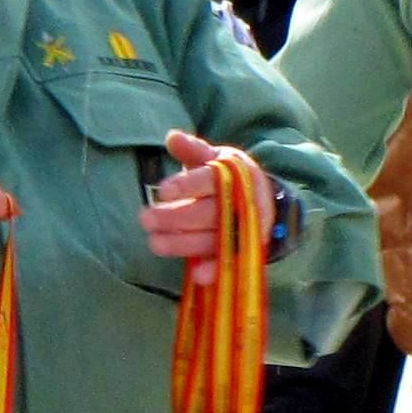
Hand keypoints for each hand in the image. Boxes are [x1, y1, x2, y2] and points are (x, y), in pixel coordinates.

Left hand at [143, 129, 275, 281]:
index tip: (162, 191)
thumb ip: (194, 150)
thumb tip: (172, 137)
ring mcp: (246, 229)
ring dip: (184, 243)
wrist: (267, 201)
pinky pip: (231, 261)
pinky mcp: (247, 250)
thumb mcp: (217, 159)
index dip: (187, 186)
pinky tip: (197, 275)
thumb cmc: (232, 178)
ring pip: (214, 238)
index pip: (211, 180)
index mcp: (236, 175)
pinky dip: (216, 268)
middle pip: (209, 212)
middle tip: (145, 219)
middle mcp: (243, 202)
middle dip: (176, 217)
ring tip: (154, 243)